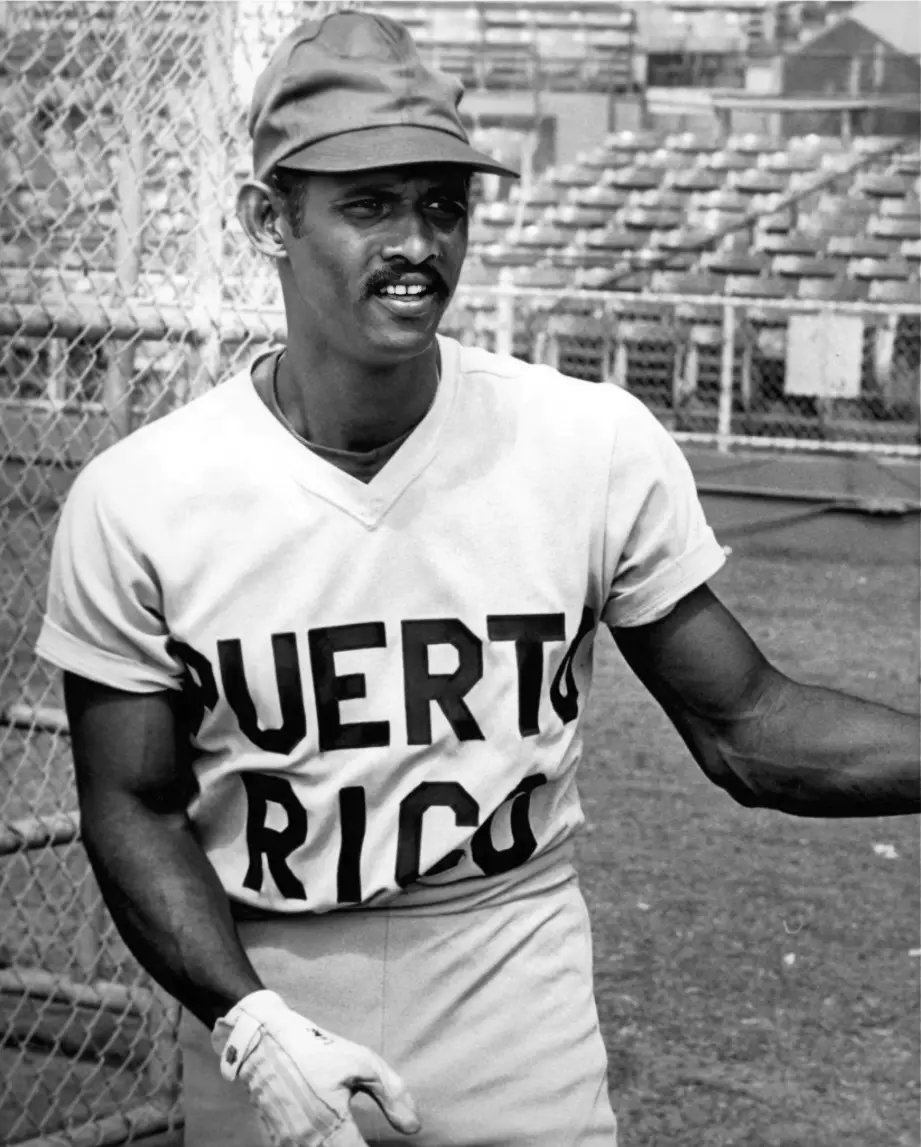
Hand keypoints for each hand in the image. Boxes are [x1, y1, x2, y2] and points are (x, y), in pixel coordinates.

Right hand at [211, 990, 420, 1145]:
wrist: (263, 1041)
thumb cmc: (317, 1049)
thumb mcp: (362, 1063)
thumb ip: (392, 1096)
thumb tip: (414, 1128)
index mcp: (331, 1127)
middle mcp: (307, 1144)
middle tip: (364, 1139)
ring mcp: (288, 1146)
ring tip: (349, 1136)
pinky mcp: (276, 1142)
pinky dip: (318, 1146)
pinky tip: (331, 1137)